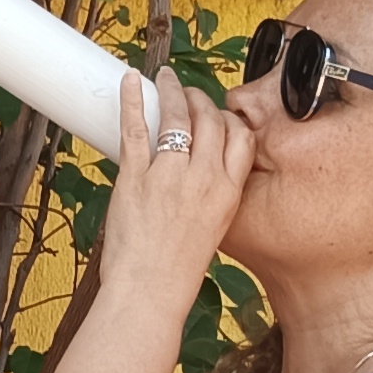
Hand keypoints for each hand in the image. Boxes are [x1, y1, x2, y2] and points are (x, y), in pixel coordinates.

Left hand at [96, 66, 251, 310]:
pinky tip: (131, 83)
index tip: (216, 115)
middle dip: (200, 100)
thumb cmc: (177, 270)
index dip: (229, 119)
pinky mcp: (135, 178)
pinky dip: (133, 101)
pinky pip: (136, 129)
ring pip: (176, 118)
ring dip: (171, 92)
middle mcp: (203, 179)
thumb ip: (212, 195)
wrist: (150, 292)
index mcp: (228, 193)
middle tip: (187, 94)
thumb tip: (200, 170)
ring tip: (164, 80)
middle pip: (211, 121)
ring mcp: (168, 176)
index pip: (241, 138)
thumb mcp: (214, 229)